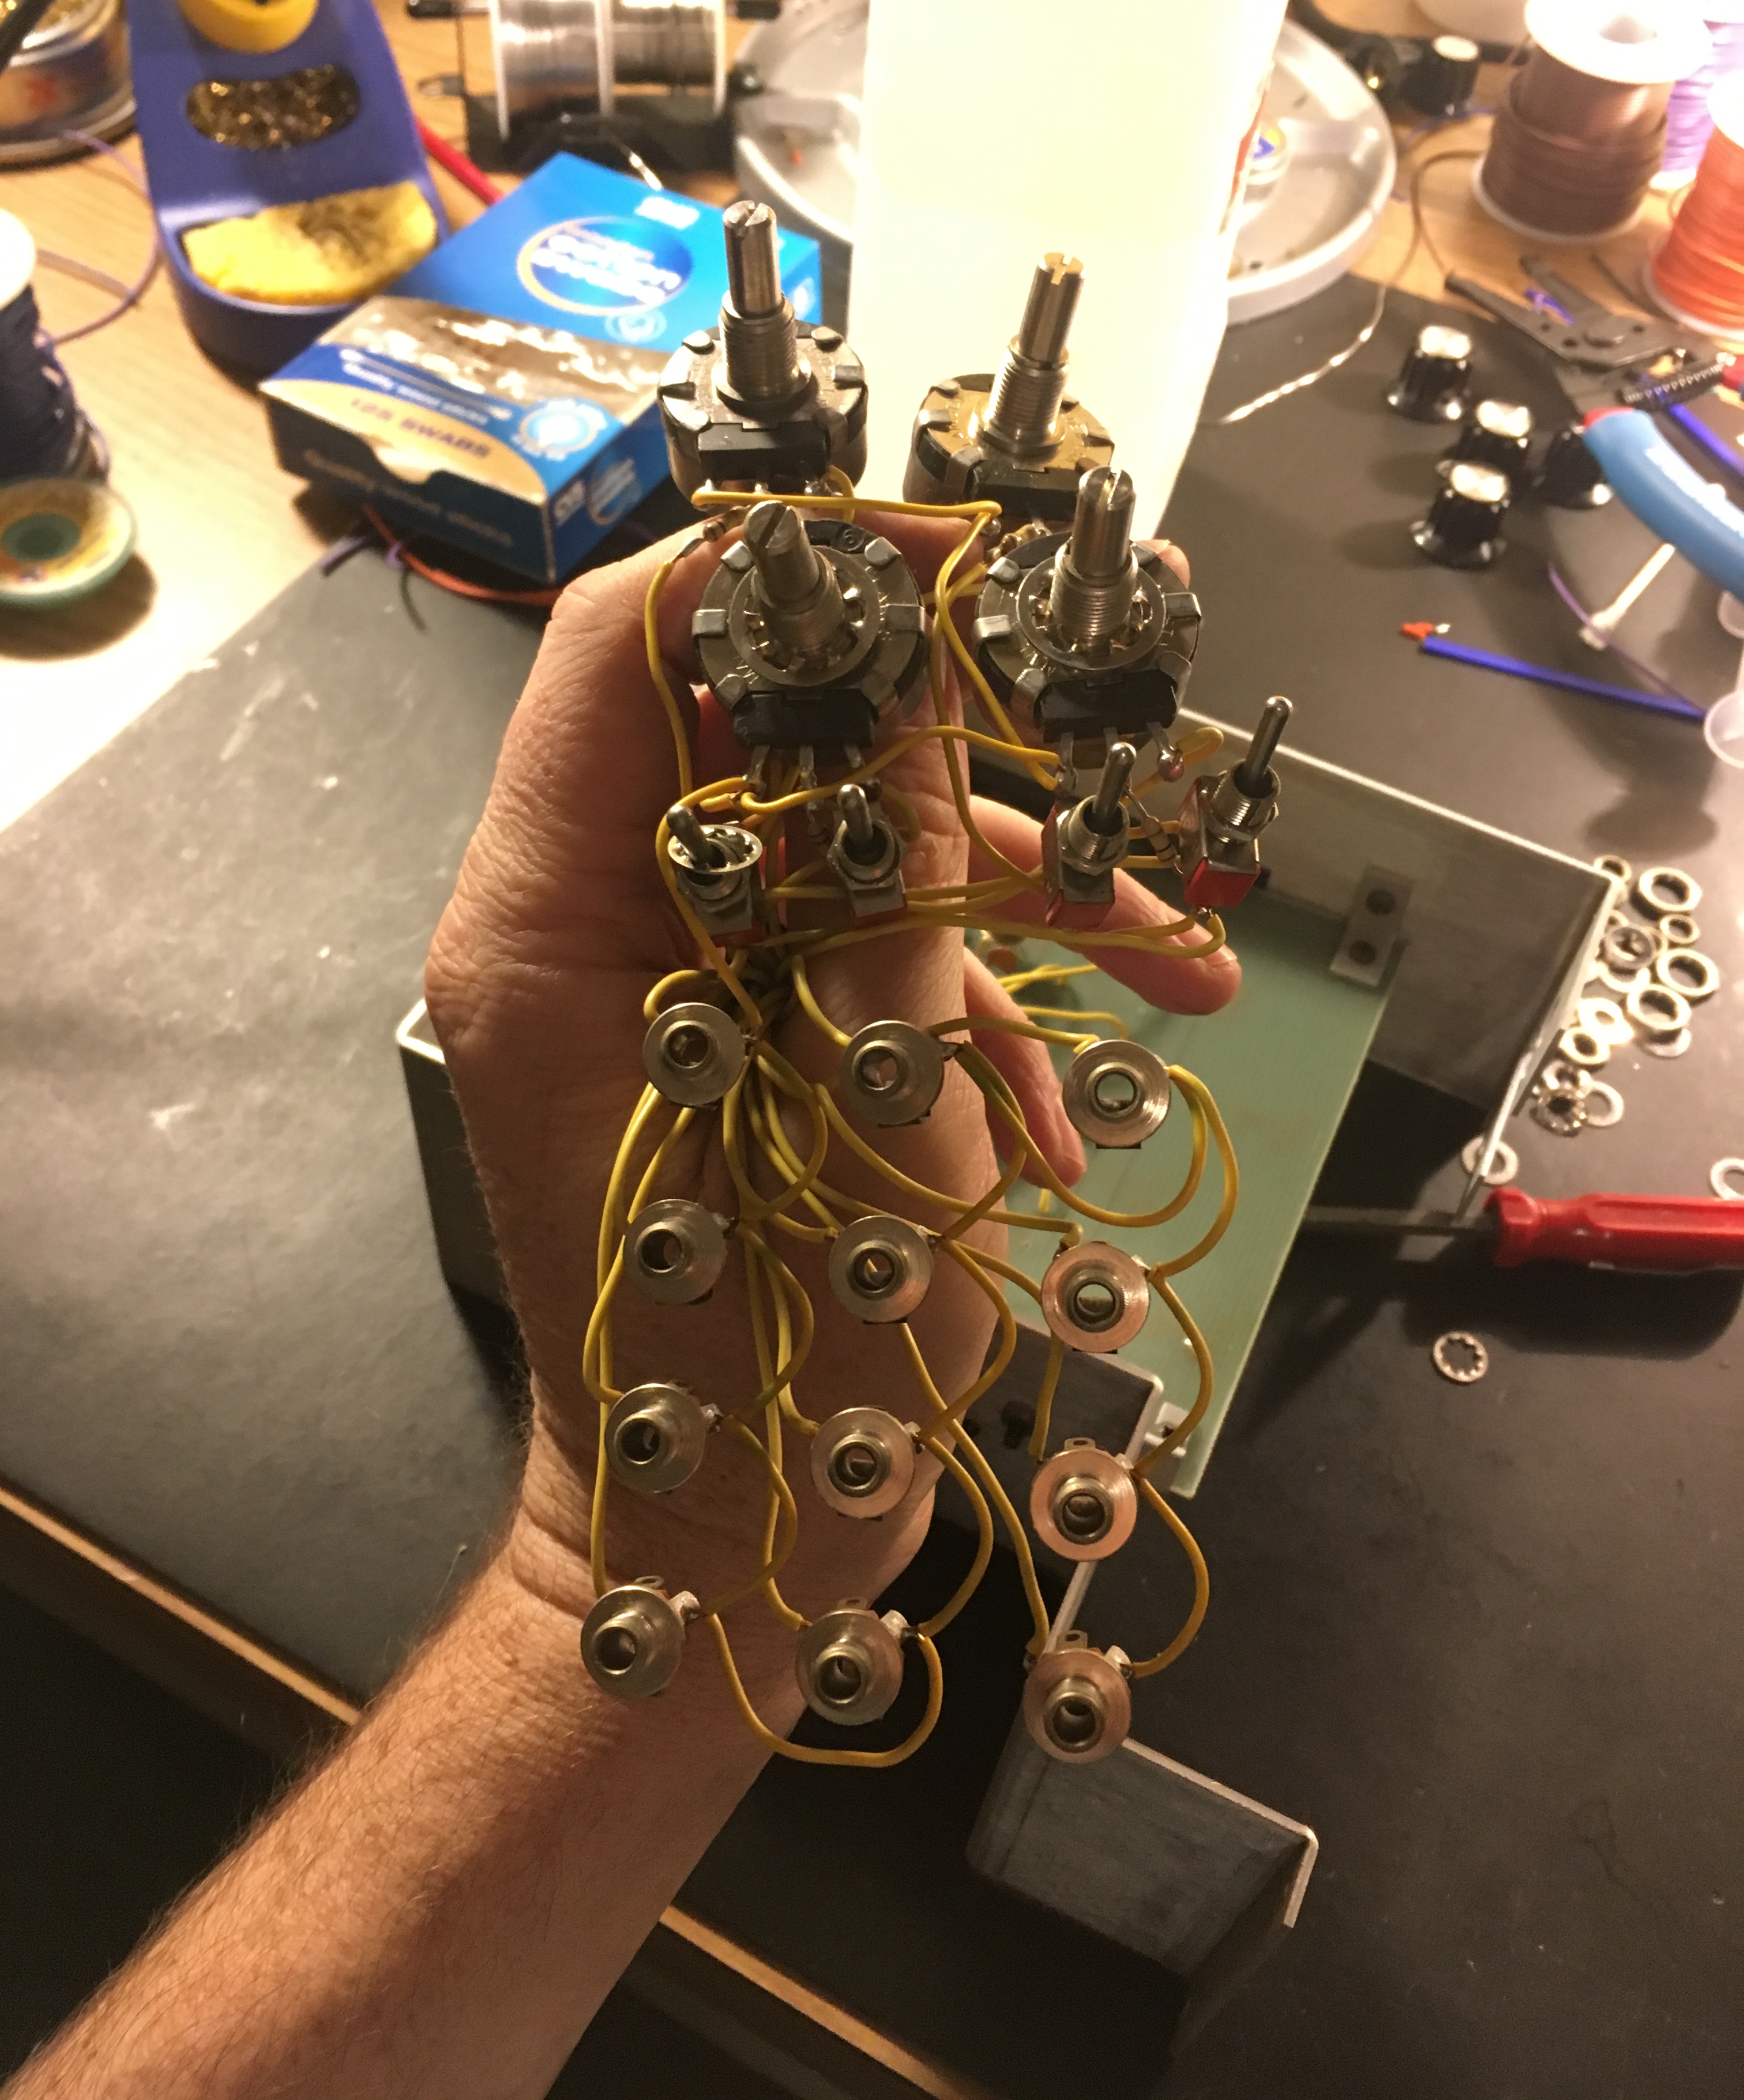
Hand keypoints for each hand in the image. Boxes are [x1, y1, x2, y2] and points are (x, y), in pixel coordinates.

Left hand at [424, 509, 1236, 1709]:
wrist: (733, 1540)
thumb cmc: (760, 1366)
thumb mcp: (854, 1107)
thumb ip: (878, 891)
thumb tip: (910, 683)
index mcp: (551, 913)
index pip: (630, 647)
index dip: (789, 572)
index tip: (956, 559)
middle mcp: (600, 919)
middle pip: (773, 737)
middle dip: (957, 758)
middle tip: (1116, 735)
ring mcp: (682, 982)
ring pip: (851, 850)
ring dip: (1017, 900)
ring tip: (1183, 964)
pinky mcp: (759, 1040)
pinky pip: (873, 960)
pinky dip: (985, 1009)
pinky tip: (1068, 1114)